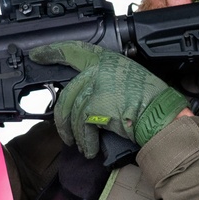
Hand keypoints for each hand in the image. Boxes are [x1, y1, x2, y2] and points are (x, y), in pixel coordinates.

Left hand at [29, 41, 187, 155]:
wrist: (160, 114)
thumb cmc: (151, 99)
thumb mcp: (127, 76)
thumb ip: (105, 78)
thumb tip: (89, 91)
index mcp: (104, 60)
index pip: (72, 50)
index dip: (52, 52)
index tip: (38, 54)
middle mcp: (96, 70)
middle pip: (66, 93)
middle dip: (61, 117)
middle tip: (64, 130)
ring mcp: (93, 88)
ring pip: (70, 113)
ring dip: (74, 134)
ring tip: (81, 144)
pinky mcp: (92, 108)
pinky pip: (80, 128)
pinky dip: (85, 142)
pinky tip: (90, 149)